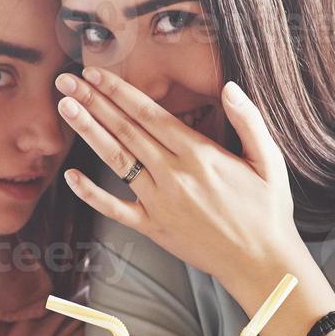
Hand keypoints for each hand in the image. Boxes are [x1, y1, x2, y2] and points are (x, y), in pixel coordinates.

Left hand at [54, 67, 301, 293]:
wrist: (260, 262)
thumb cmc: (268, 210)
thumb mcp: (269, 160)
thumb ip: (249, 120)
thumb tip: (230, 87)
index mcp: (200, 154)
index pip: (150, 114)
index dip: (120, 91)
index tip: (97, 73)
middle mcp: (174, 175)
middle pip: (126, 130)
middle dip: (94, 102)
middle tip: (67, 80)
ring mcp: (159, 202)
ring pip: (116, 160)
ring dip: (89, 132)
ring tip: (65, 108)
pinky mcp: (153, 228)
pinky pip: (115, 208)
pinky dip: (91, 194)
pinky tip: (70, 176)